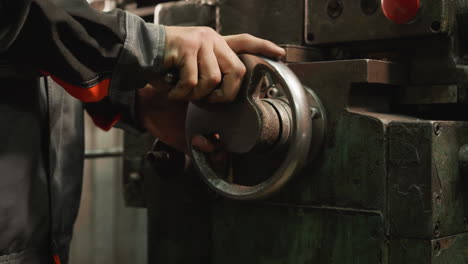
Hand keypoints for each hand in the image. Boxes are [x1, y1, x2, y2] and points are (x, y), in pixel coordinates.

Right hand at [140, 27, 284, 152]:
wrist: (133, 61)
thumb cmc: (161, 77)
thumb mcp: (186, 90)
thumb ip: (203, 113)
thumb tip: (216, 150)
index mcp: (214, 47)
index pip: (245, 42)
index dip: (263, 48)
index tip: (281, 54)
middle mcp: (211, 40)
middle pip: (238, 71)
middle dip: (224, 95)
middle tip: (204, 100)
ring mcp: (200, 41)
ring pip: (214, 79)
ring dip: (196, 94)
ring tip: (181, 91)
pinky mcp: (186, 46)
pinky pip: (193, 81)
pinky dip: (180, 92)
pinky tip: (170, 88)